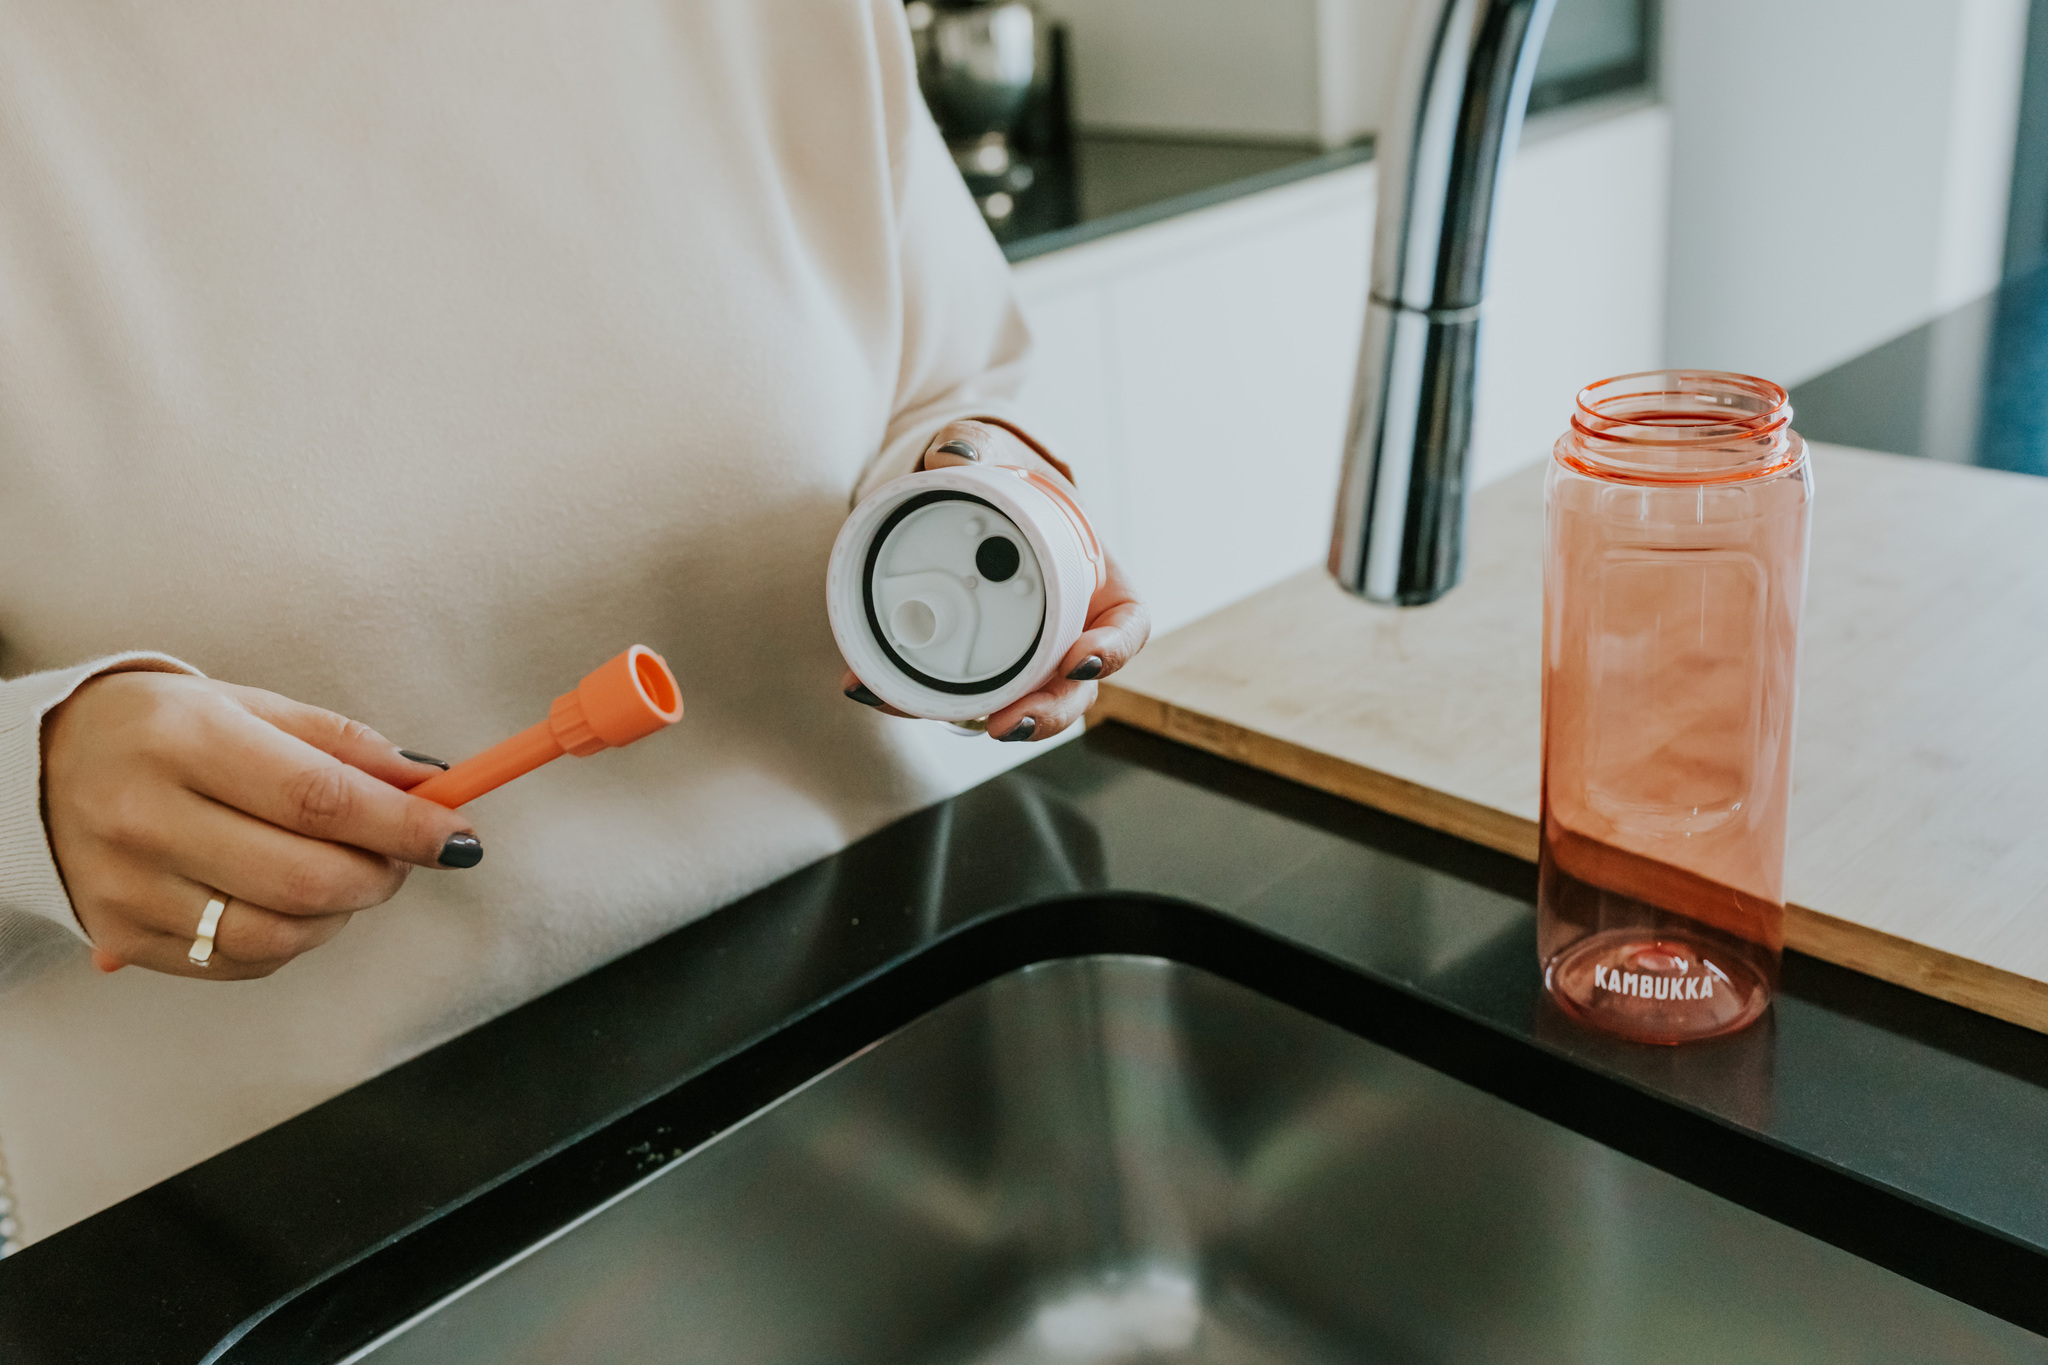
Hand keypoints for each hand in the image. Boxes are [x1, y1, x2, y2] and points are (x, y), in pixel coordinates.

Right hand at [41, 671, 480, 979]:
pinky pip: (243, 962)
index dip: (404, 826)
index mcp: (185, 742)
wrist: (39, 766)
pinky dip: (294, 938)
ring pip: (281, 934)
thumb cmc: (162, 729)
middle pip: (307, 879)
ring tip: (346, 873)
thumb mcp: (249, 706)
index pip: (321, 800)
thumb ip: (344, 746)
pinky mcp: (125, 938)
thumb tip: (430, 785)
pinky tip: (292, 900)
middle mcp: (148, 819)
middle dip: (383, 874)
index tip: (460, 838)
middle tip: (404, 854)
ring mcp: (131, 888)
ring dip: (344, 912)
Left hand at [840, 418, 1150, 741]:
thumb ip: (976, 444)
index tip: (1081, 659)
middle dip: (1046, 713)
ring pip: (1019, 703)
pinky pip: (952, 690)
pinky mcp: (972, 664)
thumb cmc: (1005, 477)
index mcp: (1096, 581)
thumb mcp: (996, 450)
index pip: (1127, 625)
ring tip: (931, 715)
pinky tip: (868, 686)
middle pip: (1075, 688)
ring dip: (980, 720)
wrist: (968, 497)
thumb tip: (955, 454)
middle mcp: (1068, 628)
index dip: (1112, 650)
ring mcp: (1024, 655)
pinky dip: (912, 695)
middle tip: (1007, 722)